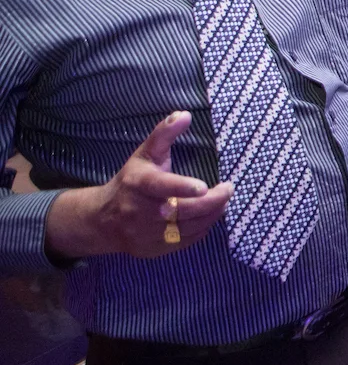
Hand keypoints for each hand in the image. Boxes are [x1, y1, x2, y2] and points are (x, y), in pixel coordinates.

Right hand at [43, 112, 233, 260]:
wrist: (103, 220)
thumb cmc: (131, 182)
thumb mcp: (144, 154)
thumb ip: (164, 134)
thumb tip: (185, 114)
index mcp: (138, 184)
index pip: (160, 186)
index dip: (182, 187)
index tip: (204, 186)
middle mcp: (140, 211)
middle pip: (183, 210)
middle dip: (212, 201)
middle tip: (228, 188)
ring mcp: (146, 234)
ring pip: (188, 228)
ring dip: (212, 213)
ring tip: (223, 200)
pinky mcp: (154, 249)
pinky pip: (186, 241)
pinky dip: (203, 227)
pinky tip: (210, 214)